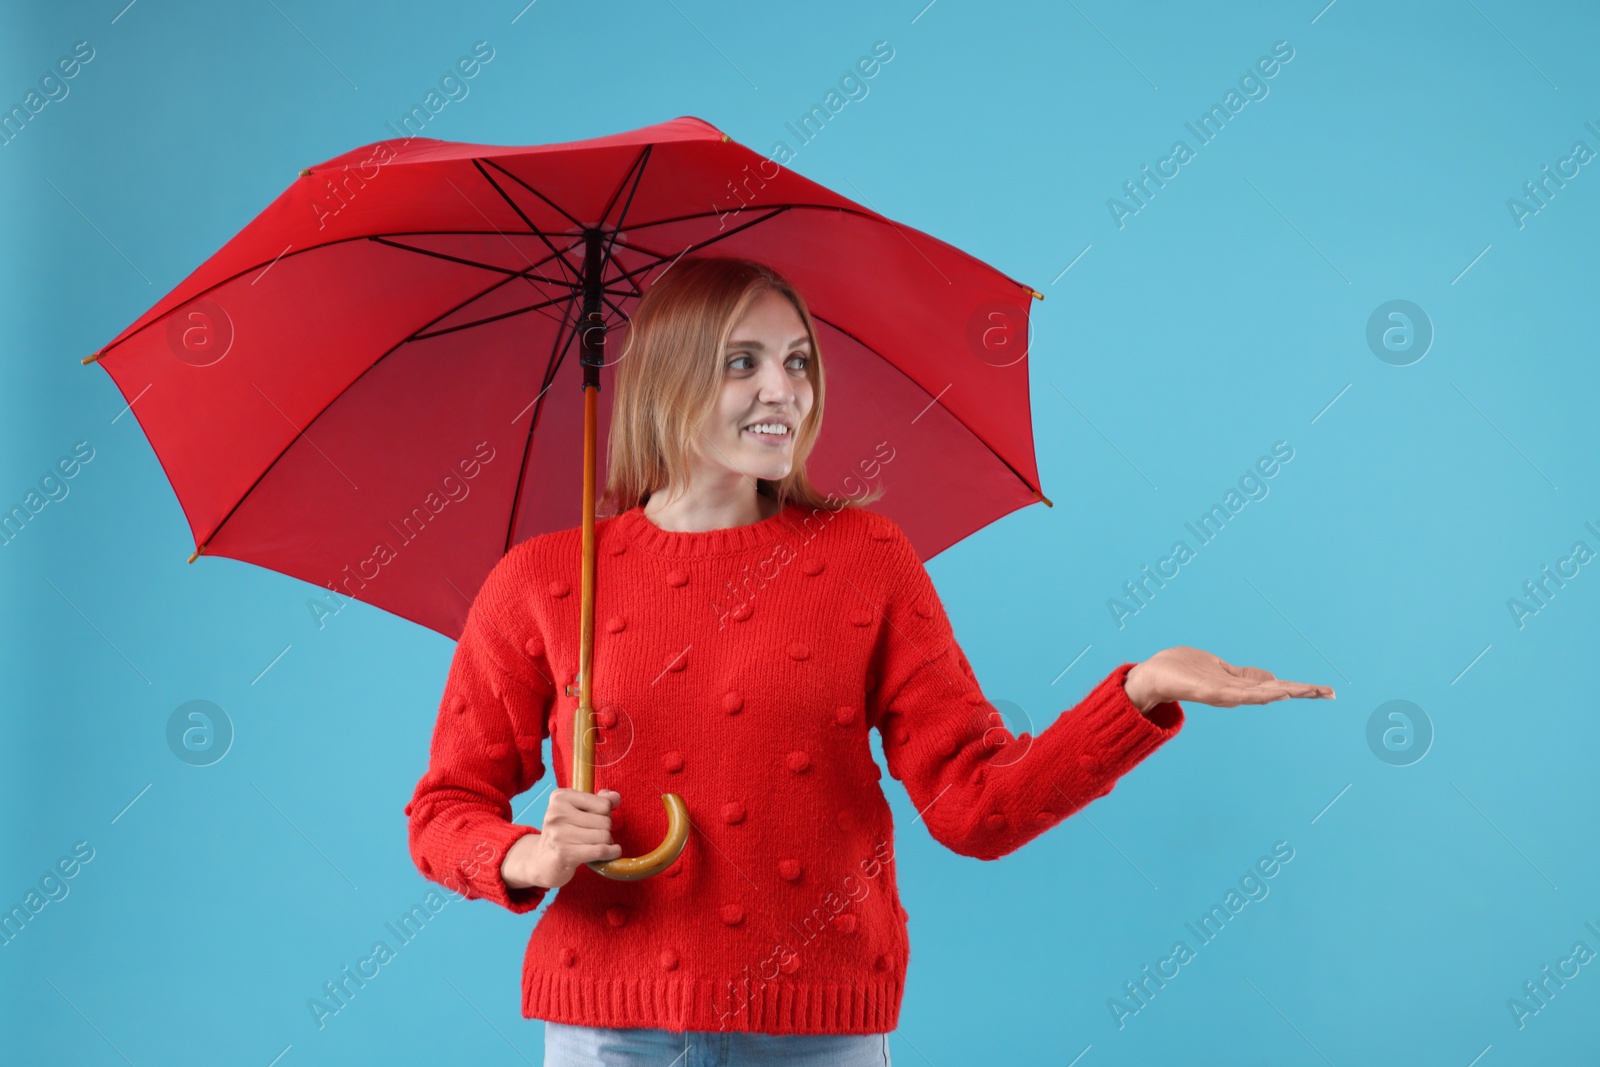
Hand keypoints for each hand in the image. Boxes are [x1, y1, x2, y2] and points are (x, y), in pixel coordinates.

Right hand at [501, 788, 622, 889]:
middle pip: (605, 821)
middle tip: (593, 836)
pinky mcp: (564, 853)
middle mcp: (557, 813)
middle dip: (605, 830)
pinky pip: (600, 850)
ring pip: (604, 836)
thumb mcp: (579, 811)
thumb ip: (599, 801)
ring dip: (606, 843)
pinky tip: (611, 852)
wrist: (541, 860)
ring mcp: (559, 833)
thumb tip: (615, 797)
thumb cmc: (565, 832)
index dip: (605, 814)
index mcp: (560, 797)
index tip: (594, 820)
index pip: (603, 803)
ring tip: (594, 845)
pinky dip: (611, 852)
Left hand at [1125, 646, 1334, 712]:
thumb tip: (1272, 678)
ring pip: (1258, 694)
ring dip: (1282, 692)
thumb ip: (1244, 676)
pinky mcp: (1206, 692)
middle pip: (1274, 692)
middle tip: (1329, 691)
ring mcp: (1222, 694)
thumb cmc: (1183, 670)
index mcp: (1240, 686)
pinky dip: (1253, 693)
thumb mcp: (1221, 669)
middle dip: (1301, 691)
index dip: (1302, 689)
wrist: (1151, 676)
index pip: (1277, 686)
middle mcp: (1235, 693)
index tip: (1328, 690)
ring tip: (1303, 690)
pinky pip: (1234, 693)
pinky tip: (1271, 691)